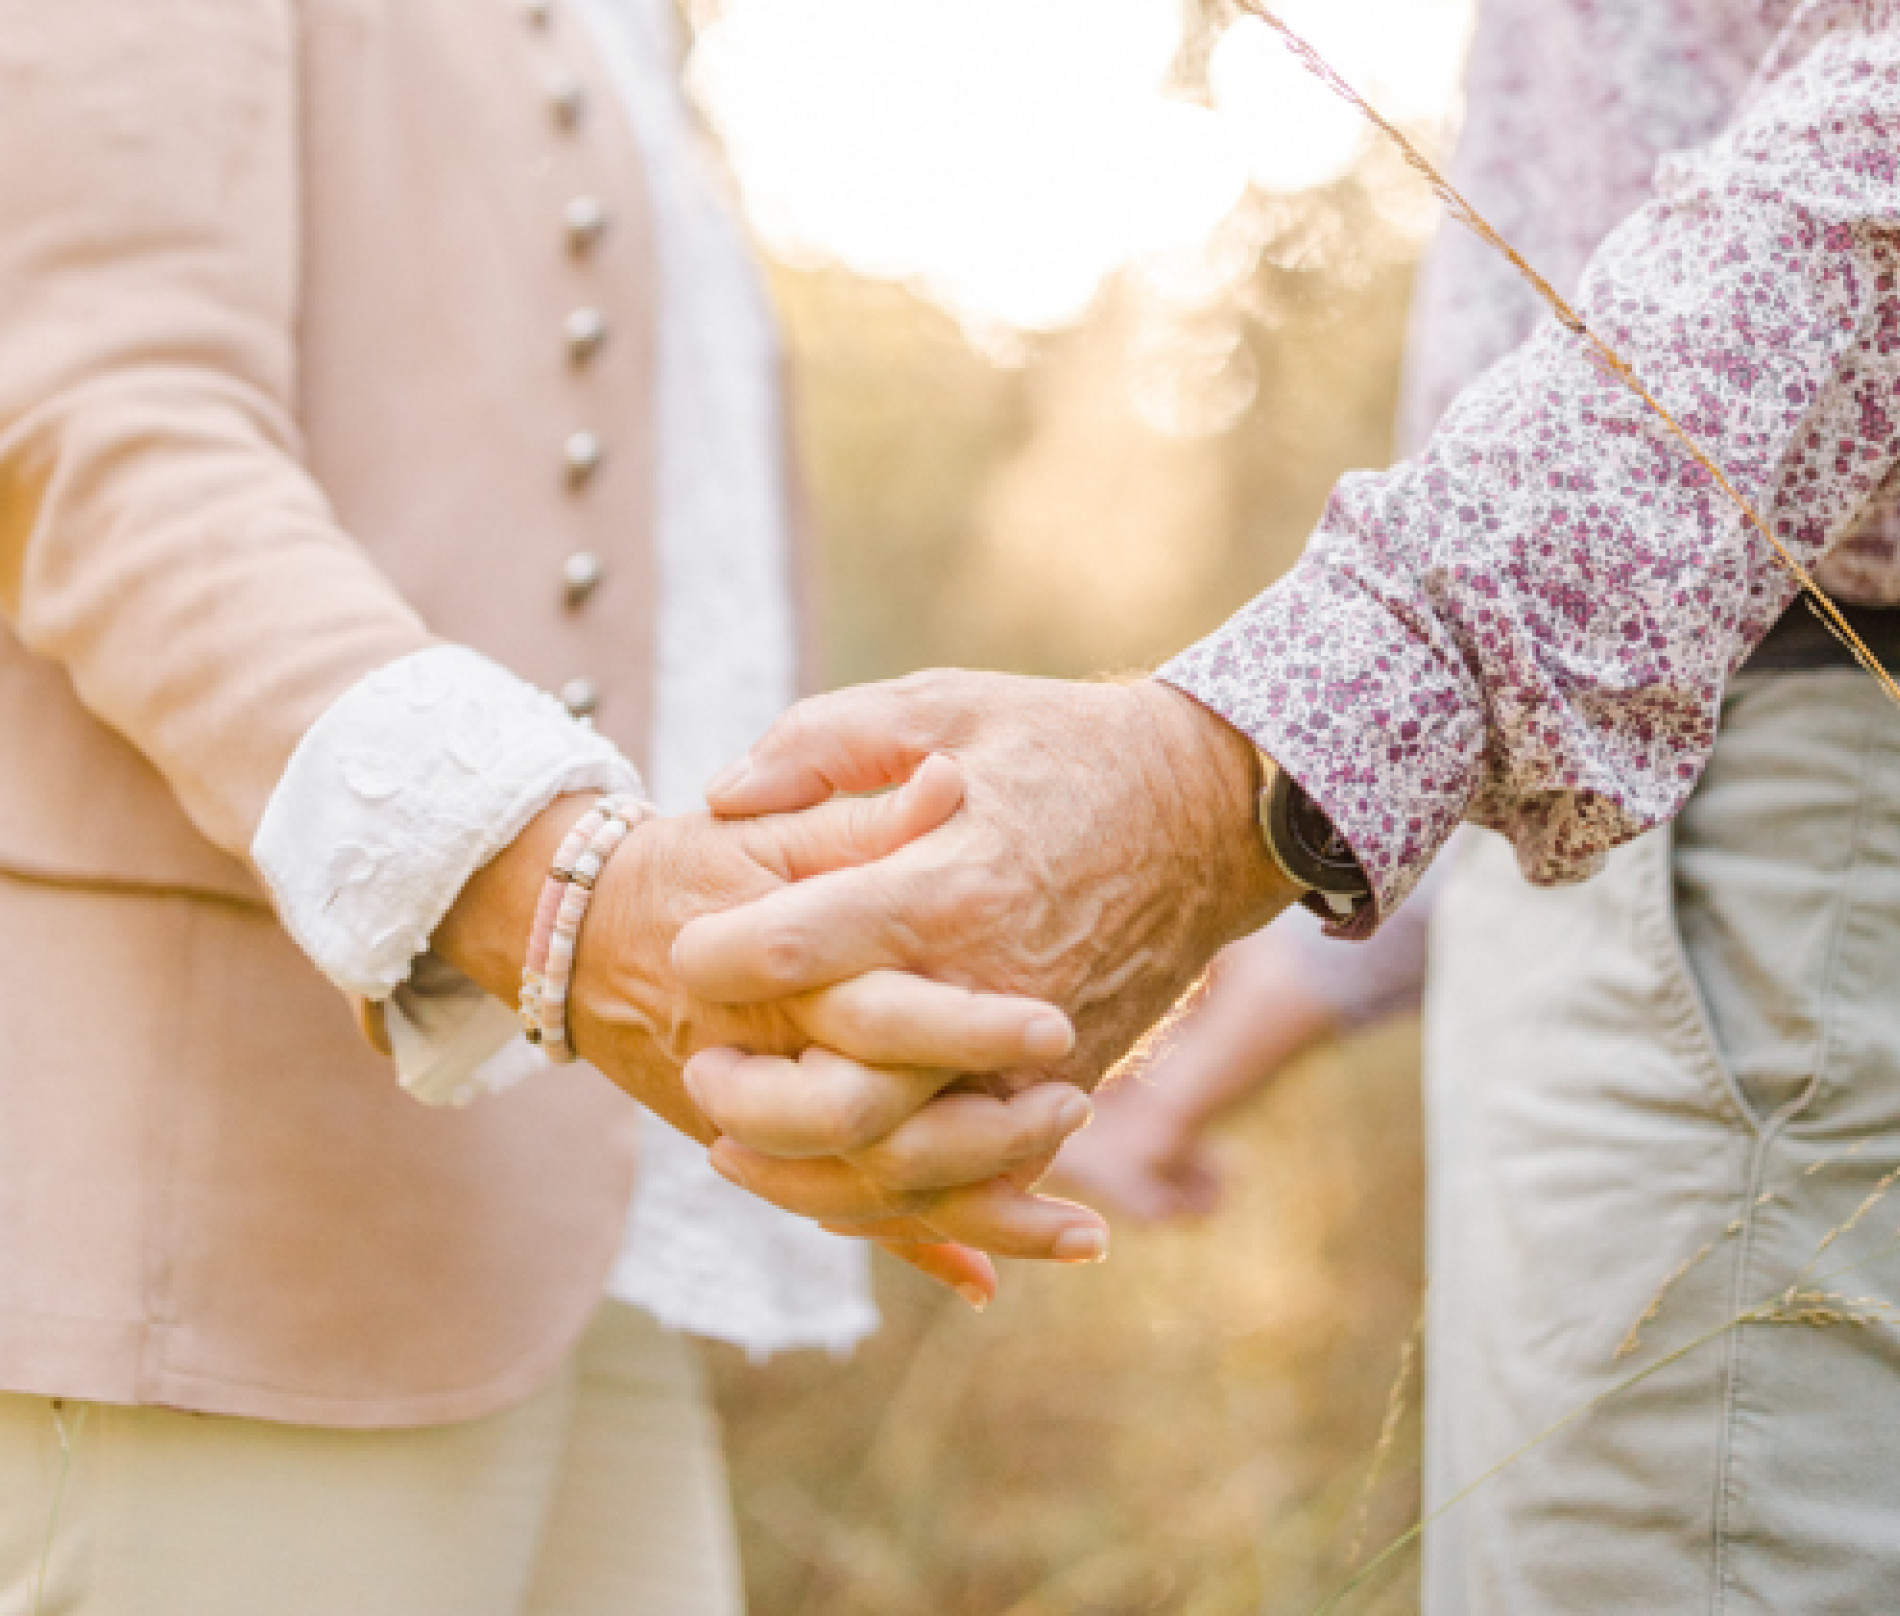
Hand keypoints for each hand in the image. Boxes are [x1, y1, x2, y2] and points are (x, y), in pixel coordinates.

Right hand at [435, 761, 1091, 1297]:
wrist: (580, 935)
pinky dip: (918, 1250)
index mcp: (778, 966)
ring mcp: (761, 1119)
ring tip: (1079, 1220)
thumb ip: (866, 815)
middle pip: (879, 1121)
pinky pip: (843, 1217)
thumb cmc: (697, 861)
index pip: (878, 1010)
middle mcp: (767, 1054)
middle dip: (984, 1131)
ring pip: (869, 1192)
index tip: (1057, 1021)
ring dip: (976, 1210)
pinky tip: (992, 1281)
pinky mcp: (764, 1152)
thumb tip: (955, 782)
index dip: (968, 1025)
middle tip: (1079, 1103)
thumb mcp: (777, 823)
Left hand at [669, 671, 1288, 1248]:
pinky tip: (832, 1184)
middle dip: (751, 1099)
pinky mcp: (1069, 1087)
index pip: (800, 948)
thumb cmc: (1068, 747)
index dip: (719, 958)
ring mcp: (1036, 1055)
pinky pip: (972, 1174)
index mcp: (948, 885)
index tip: (680, 951)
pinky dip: (896, 1197)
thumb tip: (724, 797)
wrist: (1215, 810)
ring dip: (806, 1172)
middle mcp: (990, 988)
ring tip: (735, 1146)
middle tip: (696, 1070)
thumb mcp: (946, 706)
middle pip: (844, 1096)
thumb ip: (826, 743)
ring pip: (904, 1163)